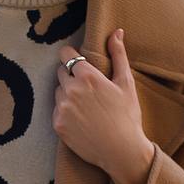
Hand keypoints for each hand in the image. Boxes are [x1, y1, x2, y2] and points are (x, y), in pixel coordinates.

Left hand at [54, 28, 153, 183]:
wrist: (121, 151)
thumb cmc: (128, 116)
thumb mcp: (126, 83)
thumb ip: (118, 55)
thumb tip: (116, 32)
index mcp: (88, 76)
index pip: (66, 55)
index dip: (71, 56)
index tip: (76, 61)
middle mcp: (71, 90)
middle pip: (61, 72)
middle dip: (71, 76)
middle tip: (87, 88)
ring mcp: (62, 108)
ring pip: (58, 91)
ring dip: (67, 94)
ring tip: (86, 106)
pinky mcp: (57, 124)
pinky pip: (56, 110)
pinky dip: (65, 111)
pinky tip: (81, 119)